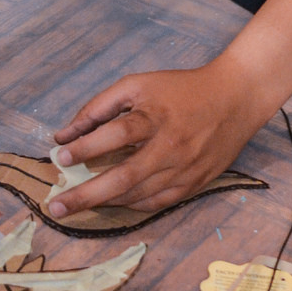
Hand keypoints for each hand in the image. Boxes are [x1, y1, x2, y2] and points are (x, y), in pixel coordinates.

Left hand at [48, 58, 267, 219]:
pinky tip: (112, 202)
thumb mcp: (138, 85)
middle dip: (86, 194)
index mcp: (156, 116)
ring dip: (104, 202)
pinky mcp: (195, 184)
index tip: (61, 155)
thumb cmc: (180, 89)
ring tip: (77, 204)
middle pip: (124, 177)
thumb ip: (99, 107)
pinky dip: (131, 205)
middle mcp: (171, 146)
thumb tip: (64, 135)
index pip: (116, 134)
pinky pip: (156, 203)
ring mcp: (184, 169)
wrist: (235, 99)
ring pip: (138, 195)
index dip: (86, 146)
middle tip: (56, 205)